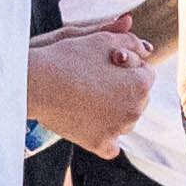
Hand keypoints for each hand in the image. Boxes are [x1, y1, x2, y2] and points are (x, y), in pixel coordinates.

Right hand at [25, 23, 149, 155]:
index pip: (146, 73)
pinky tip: (95, 124)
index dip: (128, 65)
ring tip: (92, 96)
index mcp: (141, 84)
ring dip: (116, 110)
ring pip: (126, 120)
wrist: (37, 82)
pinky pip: (112, 146)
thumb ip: (130, 41)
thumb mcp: (102, 39)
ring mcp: (117, 131)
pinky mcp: (98, 145)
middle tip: (100, 78)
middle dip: (125, 88)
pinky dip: (106, 137)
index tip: (110, 61)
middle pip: (138, 98)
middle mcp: (135, 111)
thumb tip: (148, 48)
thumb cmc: (69, 56)